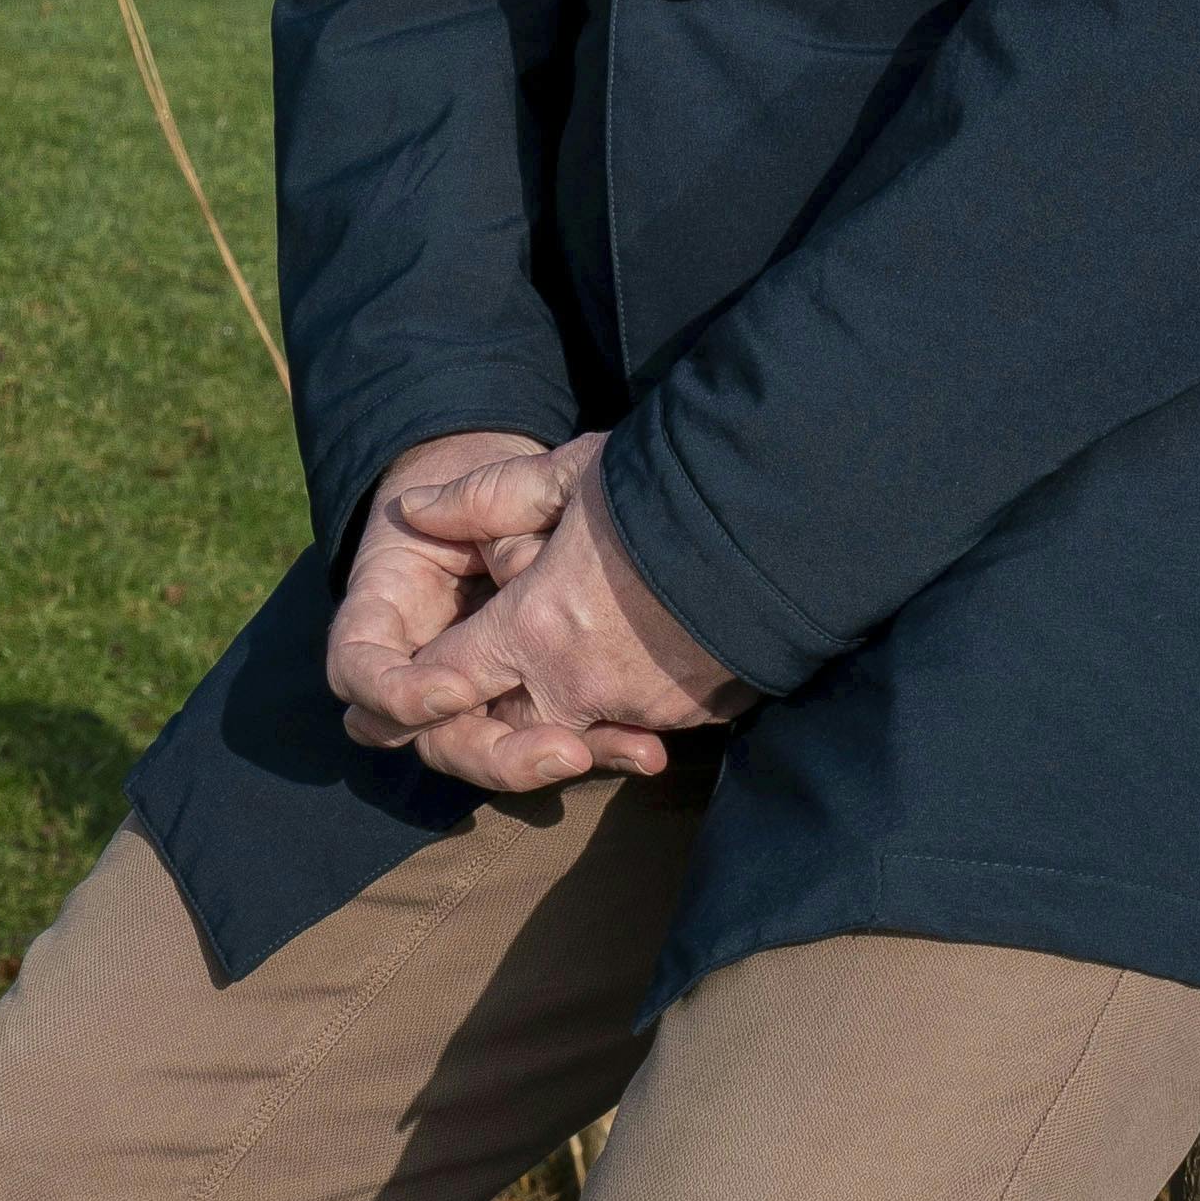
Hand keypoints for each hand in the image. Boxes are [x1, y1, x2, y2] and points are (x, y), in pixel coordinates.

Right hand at [319, 431, 642, 782]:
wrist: (553, 507)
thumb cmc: (501, 490)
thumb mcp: (496, 476)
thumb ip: (475, 498)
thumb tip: (416, 510)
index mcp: (387, 614)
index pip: (358, 671)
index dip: (395, 692)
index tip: (453, 690)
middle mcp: (425, 672)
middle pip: (437, 742)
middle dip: (496, 757)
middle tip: (565, 751)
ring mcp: (482, 699)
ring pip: (500, 758)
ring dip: (555, 763)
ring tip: (634, 750)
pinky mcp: (541, 711)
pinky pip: (560, 744)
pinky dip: (602, 748)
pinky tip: (648, 748)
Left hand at [354, 432, 748, 797]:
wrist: (786, 522)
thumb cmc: (667, 490)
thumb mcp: (568, 474)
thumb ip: (485, 498)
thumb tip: (413, 510)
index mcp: (535, 628)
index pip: (453, 675)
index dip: (426, 677)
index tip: (417, 674)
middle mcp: (580, 686)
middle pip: (508, 723)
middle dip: (495, 705)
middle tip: (502, 665)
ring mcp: (643, 709)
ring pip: (577, 726)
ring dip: (565, 702)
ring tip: (580, 649)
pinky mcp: (696, 718)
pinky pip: (641, 719)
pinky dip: (629, 698)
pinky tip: (642, 651)